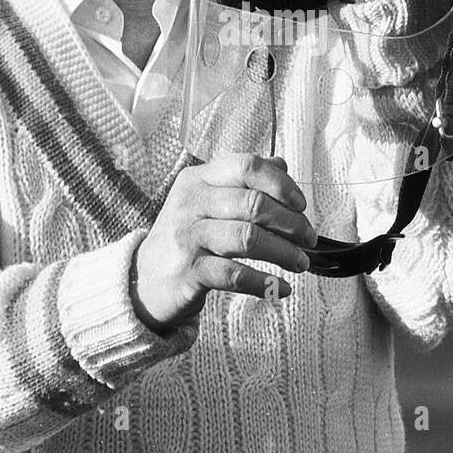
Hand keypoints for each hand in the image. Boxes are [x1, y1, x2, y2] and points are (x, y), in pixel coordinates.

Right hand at [130, 154, 317, 329]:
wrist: (144, 279)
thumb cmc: (186, 236)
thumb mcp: (205, 200)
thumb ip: (241, 180)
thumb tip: (281, 164)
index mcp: (197, 179)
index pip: (246, 165)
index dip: (281, 183)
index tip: (301, 205)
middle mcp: (190, 203)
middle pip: (253, 203)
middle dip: (291, 223)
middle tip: (308, 239)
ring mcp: (188, 238)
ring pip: (248, 238)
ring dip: (284, 252)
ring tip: (300, 263)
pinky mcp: (189, 272)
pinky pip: (236, 275)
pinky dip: (265, 283)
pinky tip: (281, 288)